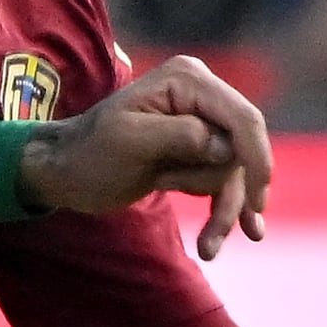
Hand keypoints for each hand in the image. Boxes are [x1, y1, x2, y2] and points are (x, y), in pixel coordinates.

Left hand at [16, 54, 272, 255]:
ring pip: (237, 171)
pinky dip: (229, 210)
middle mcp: (202, 95)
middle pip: (244, 148)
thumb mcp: (128, 141)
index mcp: (187, 80)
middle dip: (233, 190)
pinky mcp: (199, 150)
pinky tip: (238, 237)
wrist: (67, 173)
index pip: (241, 117)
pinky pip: (227, 181)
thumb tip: (226, 146)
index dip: (256, 157)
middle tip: (213, 232)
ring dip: (226, 209)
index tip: (259, 197)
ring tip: (208, 247)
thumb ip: (181, 136)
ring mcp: (203, 122)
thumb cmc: (88, 153)